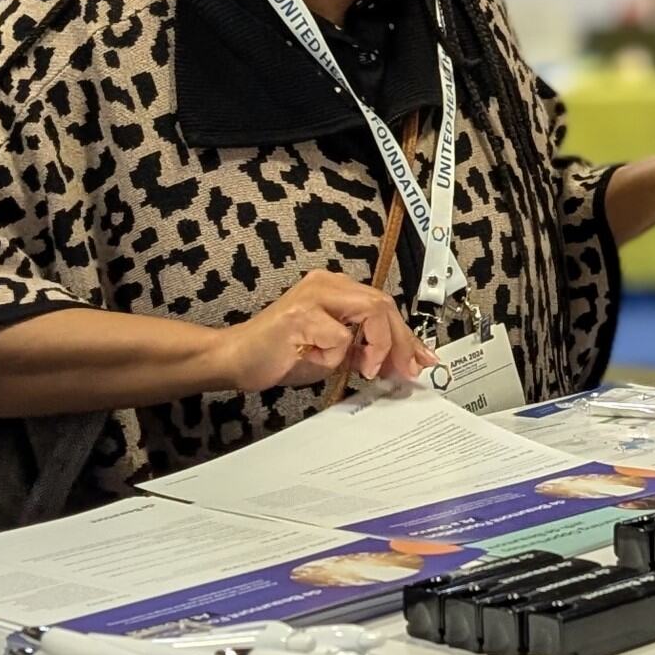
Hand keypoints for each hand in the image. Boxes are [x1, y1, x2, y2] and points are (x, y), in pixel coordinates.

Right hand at [215, 270, 435, 393]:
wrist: (235, 360)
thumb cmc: (281, 355)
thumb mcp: (333, 353)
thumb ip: (365, 350)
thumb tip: (401, 362)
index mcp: (336, 289)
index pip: (384, 306)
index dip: (406, 335)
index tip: (420, 360)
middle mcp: (327, 284)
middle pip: (383, 305)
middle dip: (401, 342)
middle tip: (405, 370)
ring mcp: (313, 296)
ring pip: (370, 311)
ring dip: (376, 346)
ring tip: (365, 368)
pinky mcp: (300, 314)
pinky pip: (338, 337)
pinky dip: (335, 356)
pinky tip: (317, 360)